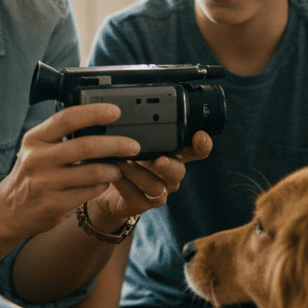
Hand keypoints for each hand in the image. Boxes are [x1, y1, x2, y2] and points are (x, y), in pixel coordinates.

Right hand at [0, 104, 140, 239]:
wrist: (9, 210)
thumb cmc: (31, 175)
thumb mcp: (38, 149)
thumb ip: (60, 137)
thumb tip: (100, 123)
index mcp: (35, 139)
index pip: (67, 118)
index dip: (94, 113)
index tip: (116, 111)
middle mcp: (37, 159)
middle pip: (86, 146)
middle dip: (115, 144)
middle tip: (134, 145)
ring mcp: (44, 183)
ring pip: (92, 172)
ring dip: (113, 169)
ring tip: (120, 168)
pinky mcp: (53, 204)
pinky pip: (88, 192)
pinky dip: (101, 186)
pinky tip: (103, 183)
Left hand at [89, 130, 213, 223]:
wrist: (105, 187)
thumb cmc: (122, 157)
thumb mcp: (131, 139)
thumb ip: (137, 127)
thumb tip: (130, 103)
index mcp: (173, 155)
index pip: (196, 150)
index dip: (202, 145)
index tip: (200, 135)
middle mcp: (169, 175)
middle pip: (179, 171)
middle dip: (170, 164)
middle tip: (159, 159)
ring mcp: (157, 191)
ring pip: (157, 186)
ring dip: (139, 173)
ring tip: (124, 162)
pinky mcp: (141, 204)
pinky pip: (137, 196)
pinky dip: (125, 184)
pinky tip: (114, 173)